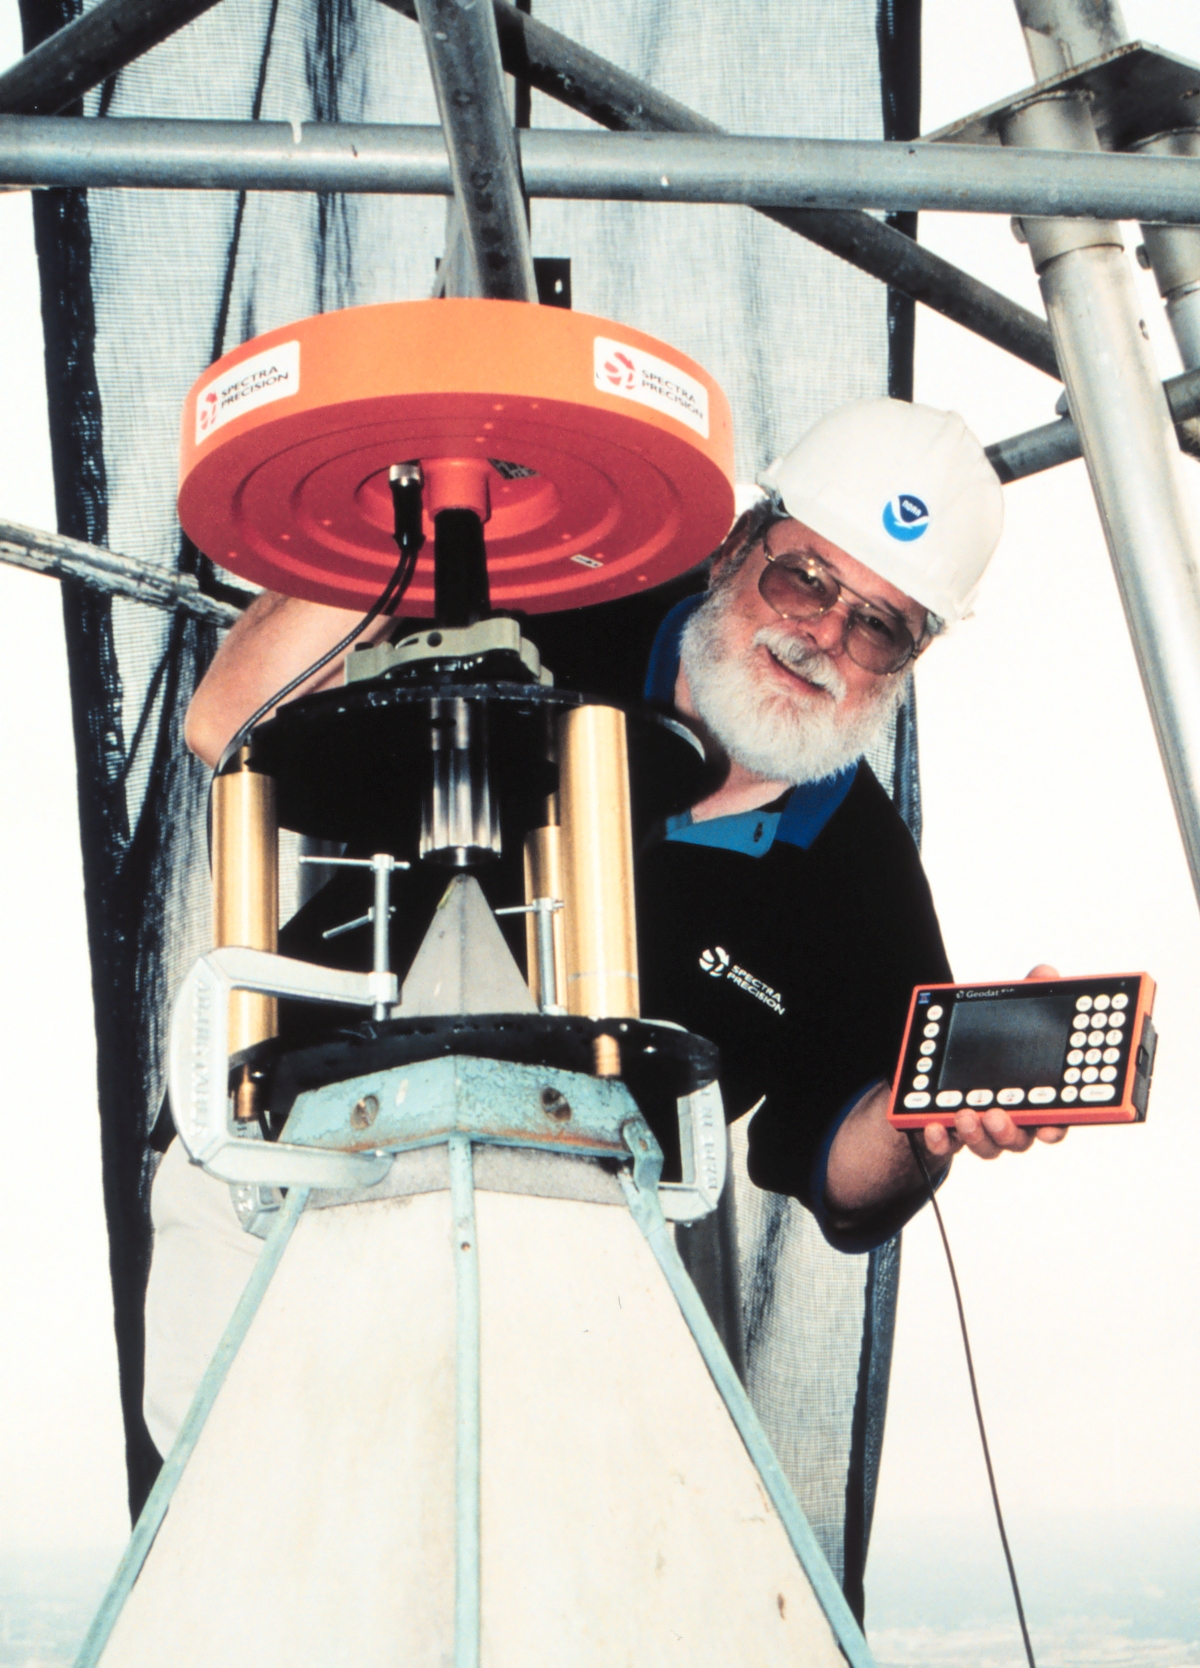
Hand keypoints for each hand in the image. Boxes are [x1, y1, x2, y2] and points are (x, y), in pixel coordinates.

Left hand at [923, 962, 1068, 1162]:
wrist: (950, 1062)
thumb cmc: (995, 1043)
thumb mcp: (1014, 1015)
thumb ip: (1031, 996)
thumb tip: (1046, 973)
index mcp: (1035, 1099)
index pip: (1053, 1121)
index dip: (1055, 1128)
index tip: (1050, 1127)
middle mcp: (1012, 1121)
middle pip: (1019, 1139)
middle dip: (1010, 1132)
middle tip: (997, 1114)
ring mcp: (980, 1130)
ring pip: (986, 1146)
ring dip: (977, 1135)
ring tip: (964, 1113)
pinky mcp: (950, 1132)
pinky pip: (946, 1144)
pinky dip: (940, 1139)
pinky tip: (932, 1125)